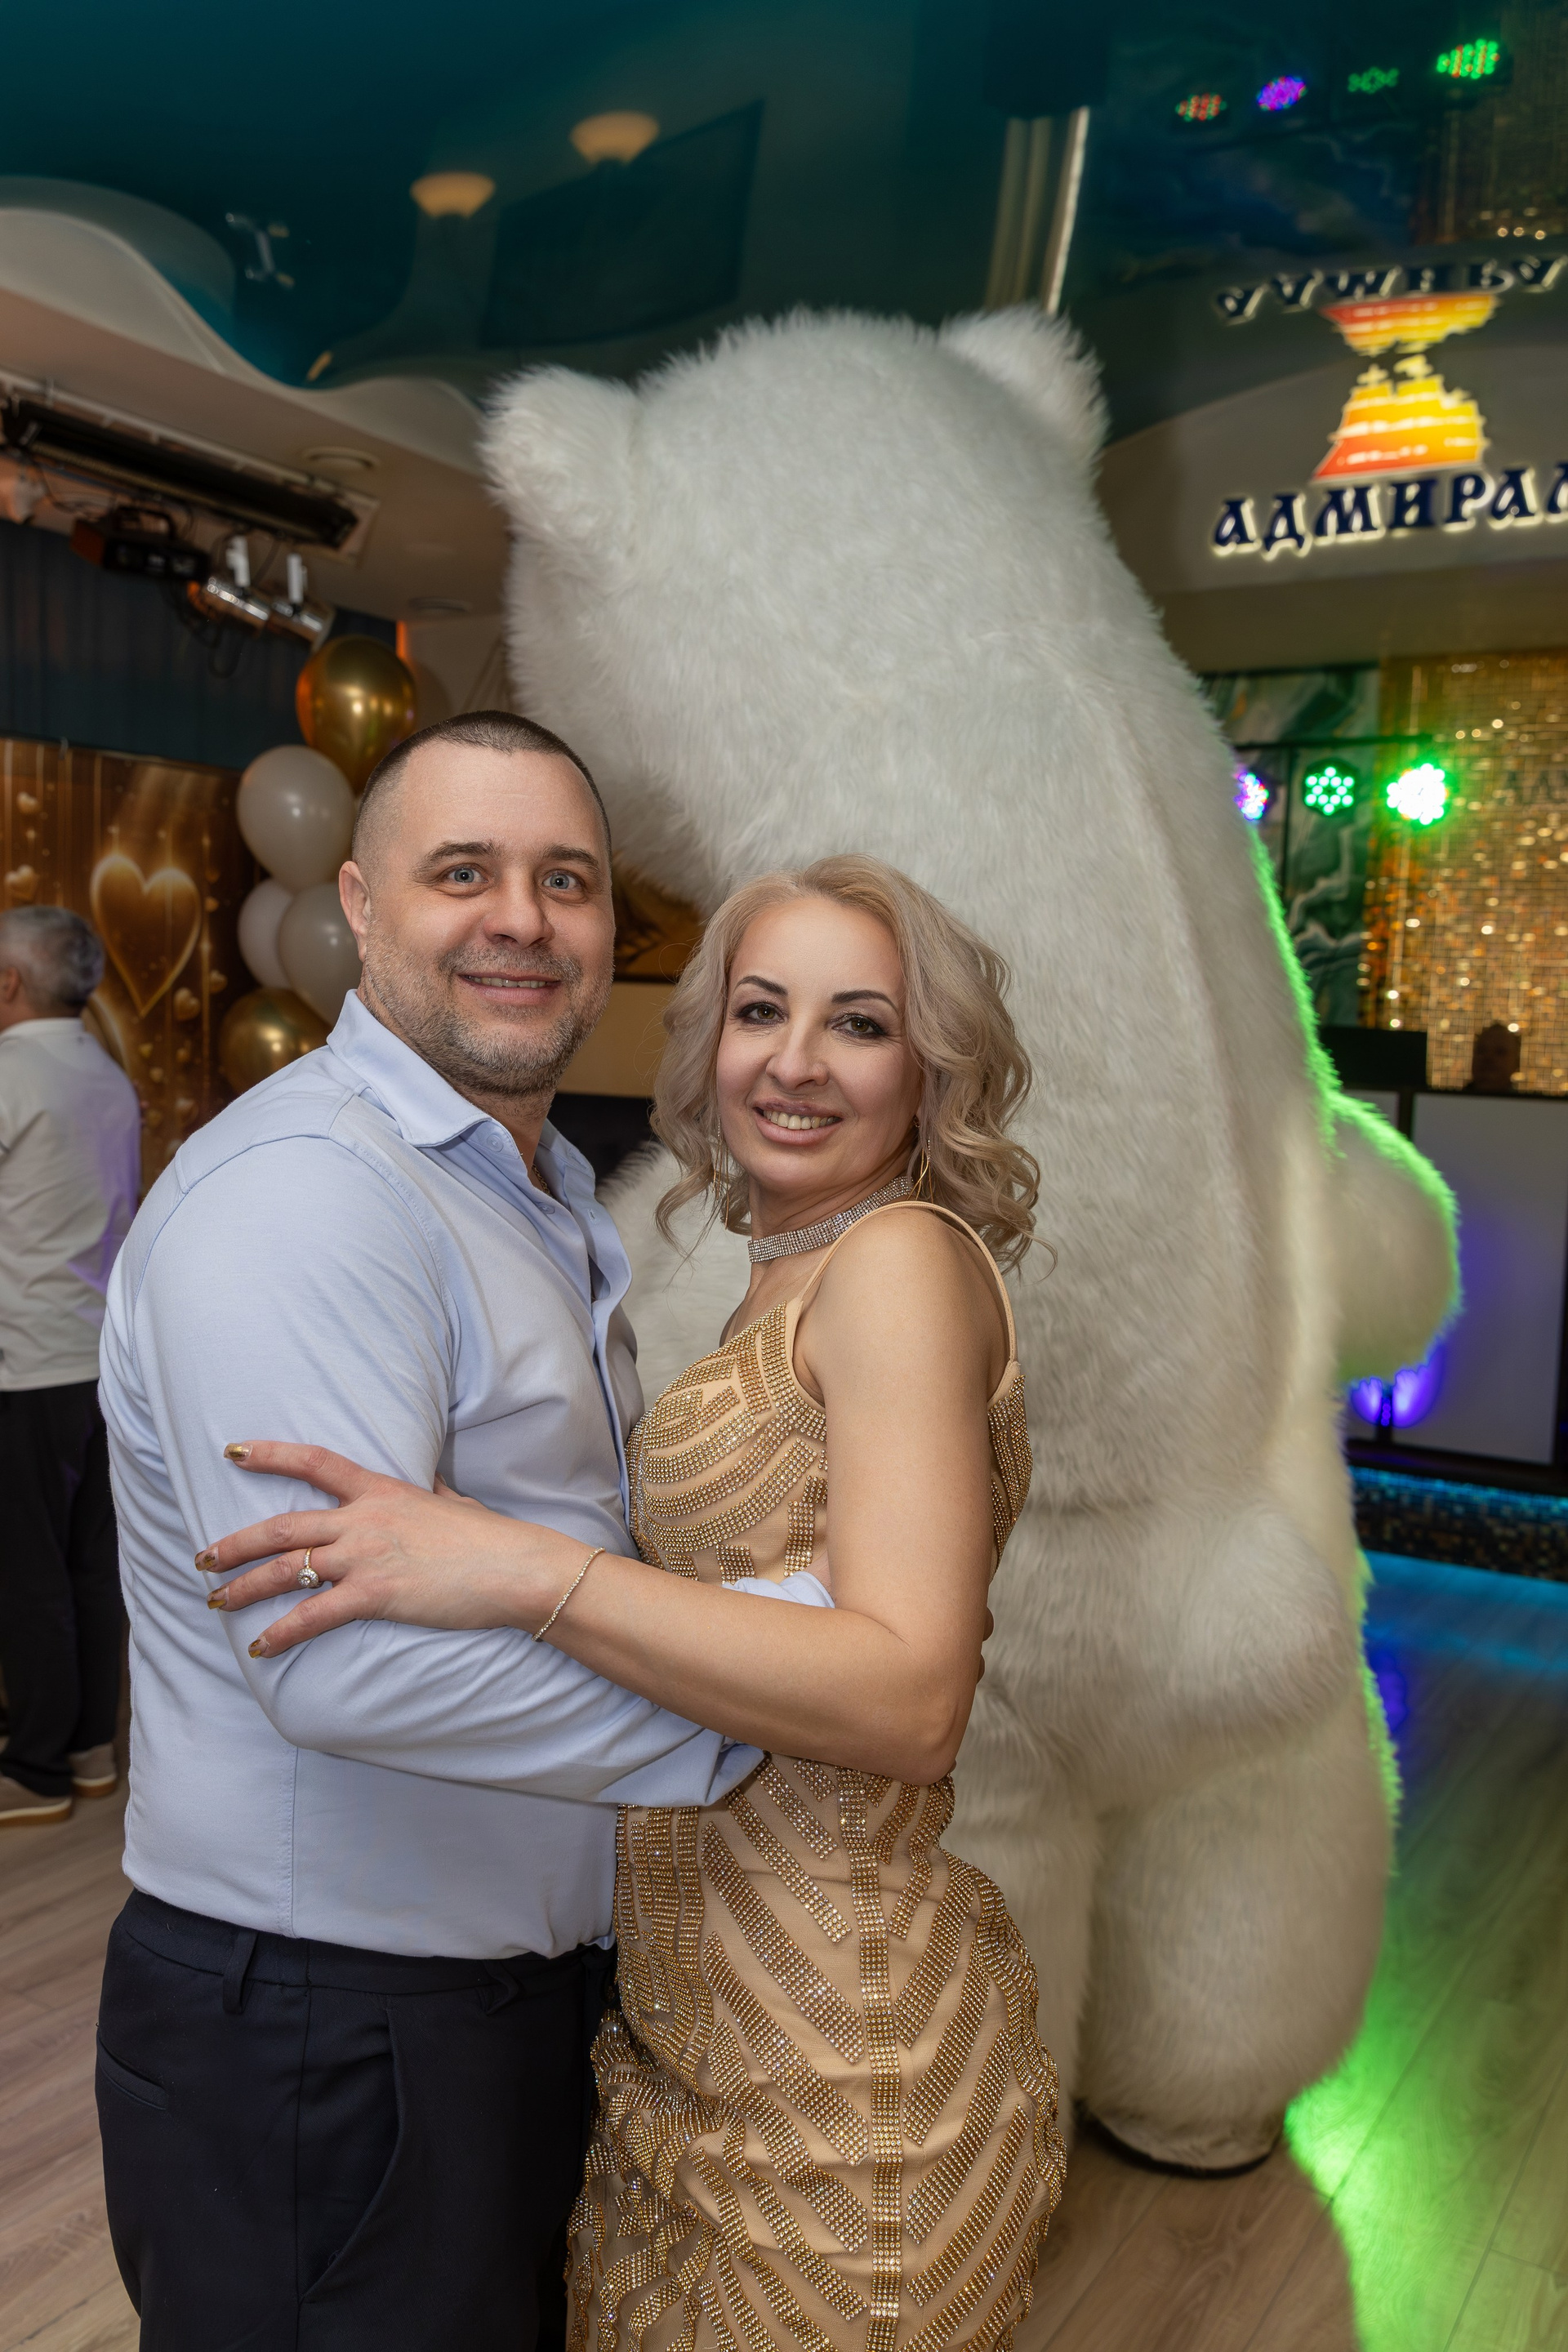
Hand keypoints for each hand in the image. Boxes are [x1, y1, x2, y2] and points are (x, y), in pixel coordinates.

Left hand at [197, 1441, 587, 1656]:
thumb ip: (428, 1491)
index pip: (315, 1463)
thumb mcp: (452, 1500)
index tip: (233, 1451)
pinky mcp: (374, 1595)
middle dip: (235, 1543)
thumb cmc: (488, 1537)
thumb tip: (427, 1480)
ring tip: (216, 1601)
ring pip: (287, 1569)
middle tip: (203, 1558)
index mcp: (380, 1490)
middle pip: (282, 1526)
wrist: (513, 1567)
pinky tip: (260, 1647)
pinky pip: (313, 1616)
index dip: (270, 1454)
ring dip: (244, 1587)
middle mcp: (363, 1519)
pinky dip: (280, 1633)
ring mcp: (366, 1556)